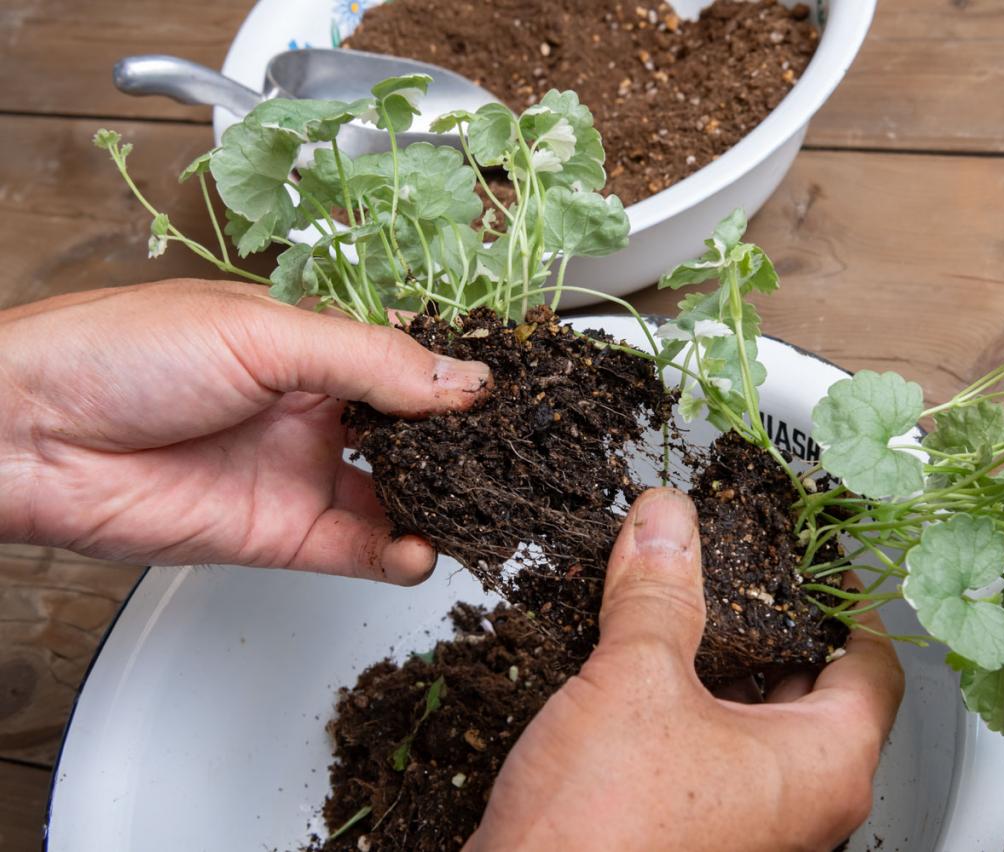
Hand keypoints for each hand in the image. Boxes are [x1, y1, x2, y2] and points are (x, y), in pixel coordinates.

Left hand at [0, 280, 488, 583]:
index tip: (513, 392)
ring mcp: (303, 471)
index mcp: (314, 341)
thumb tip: (464, 380)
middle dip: (464, 444)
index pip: (410, 359)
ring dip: (443, 502)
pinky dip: (401, 554)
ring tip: (481, 505)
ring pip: (400, 493)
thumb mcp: (263, 332)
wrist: (26, 434)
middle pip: (416, 430)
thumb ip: (369, 360)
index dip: (461, 376)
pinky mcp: (283, 534)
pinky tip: (420, 546)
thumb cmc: (120, 351)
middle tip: (511, 454)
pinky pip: (361, 548)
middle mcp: (316, 407)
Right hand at [469, 488, 904, 850]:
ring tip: (685, 611)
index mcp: (823, 768)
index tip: (821, 562)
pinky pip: (717, 760)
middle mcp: (802, 810)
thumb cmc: (602, 835)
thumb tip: (668, 523)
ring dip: (727, 667)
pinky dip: (695, 710)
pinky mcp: (698, 839)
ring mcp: (751, 831)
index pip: (875, 666)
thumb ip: (657, 593)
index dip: (849, 602)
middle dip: (776, 627)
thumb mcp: (634, 681)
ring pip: (762, 727)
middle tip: (742, 572)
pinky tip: (645, 677)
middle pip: (818, 693)